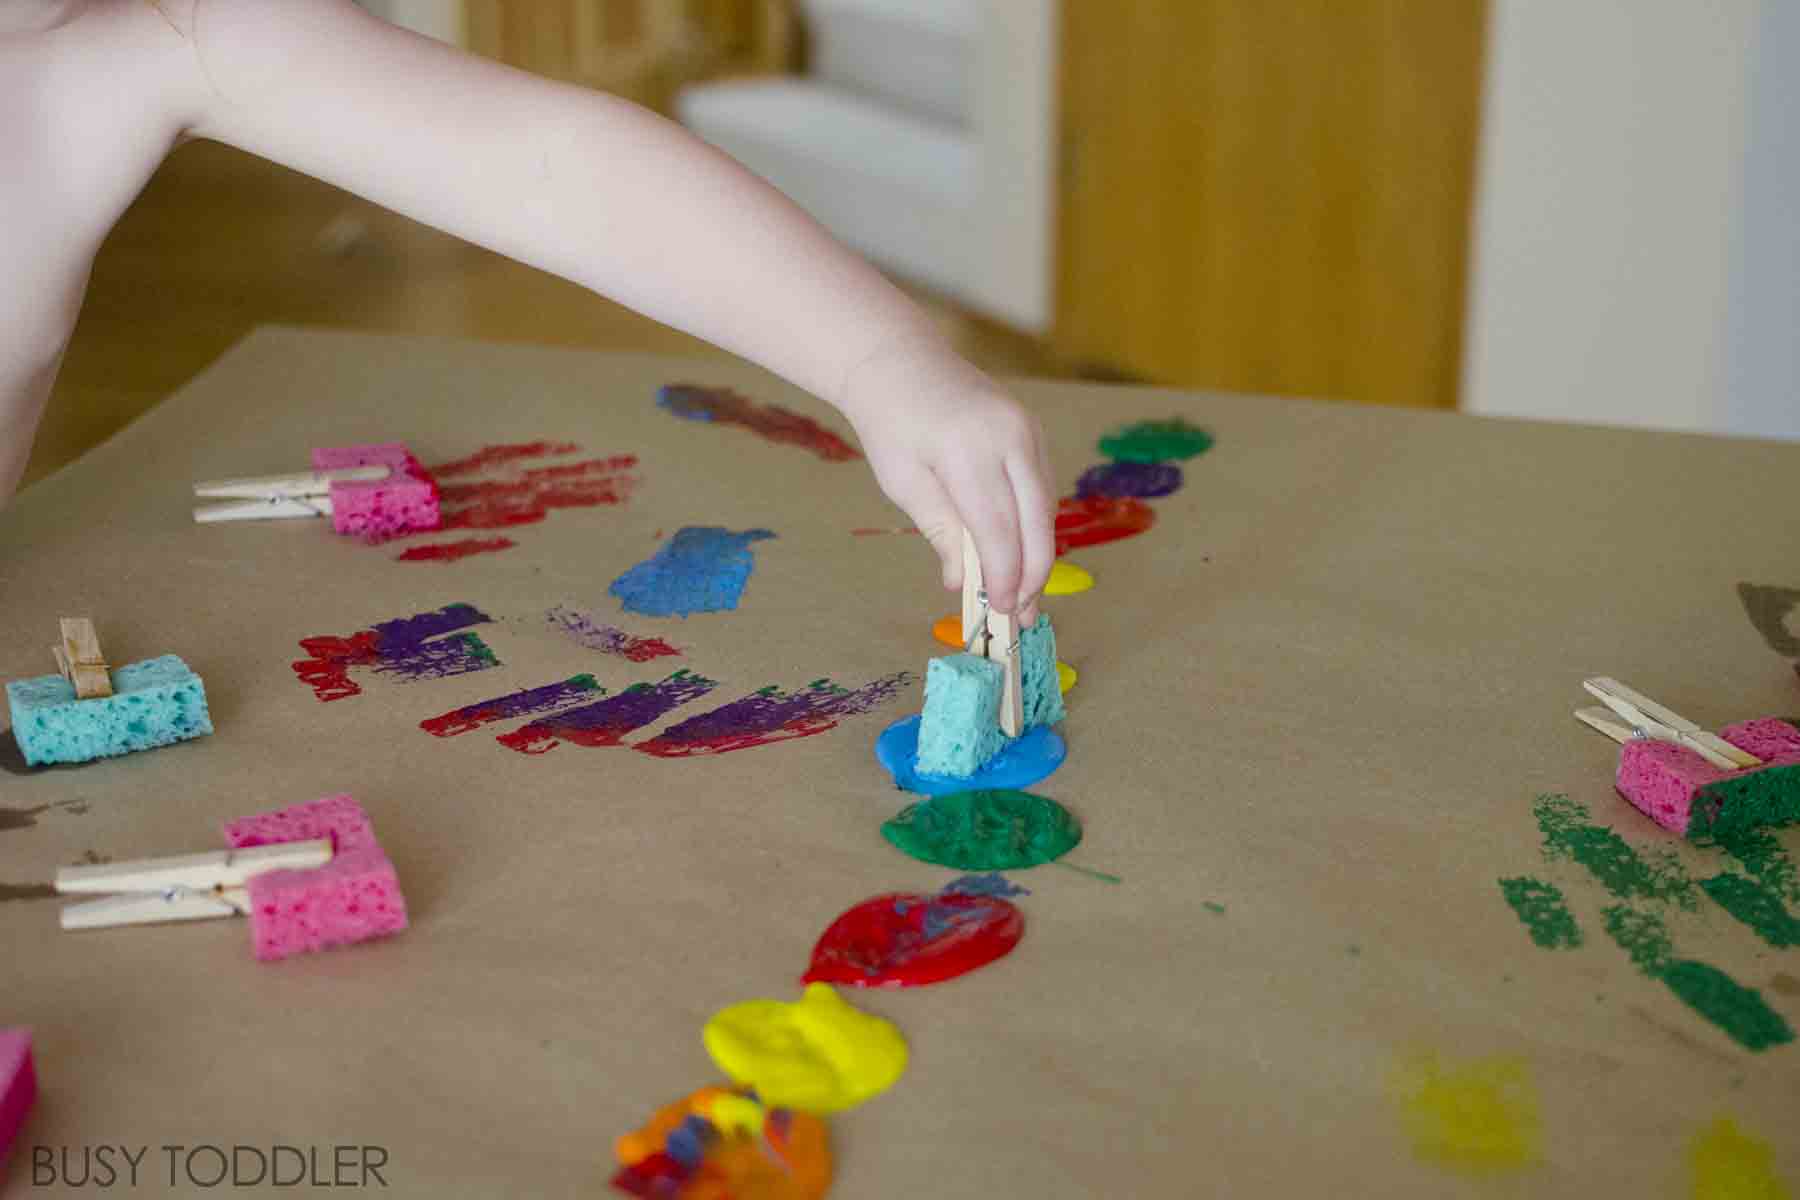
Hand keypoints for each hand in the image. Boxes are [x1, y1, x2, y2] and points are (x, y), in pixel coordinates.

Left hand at [839, 337, 1054, 624]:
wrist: (900, 361)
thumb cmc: (891, 423)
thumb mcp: (903, 482)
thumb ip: (939, 531)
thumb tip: (960, 583)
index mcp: (969, 450)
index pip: (999, 529)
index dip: (1005, 576)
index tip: (1001, 611)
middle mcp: (1010, 437)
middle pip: (1036, 521)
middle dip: (1032, 574)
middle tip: (1020, 615)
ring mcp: (1028, 429)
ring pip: (1045, 507)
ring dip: (1038, 554)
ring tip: (1023, 595)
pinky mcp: (1033, 430)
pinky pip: (1041, 488)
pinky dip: (1034, 525)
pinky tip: (1021, 554)